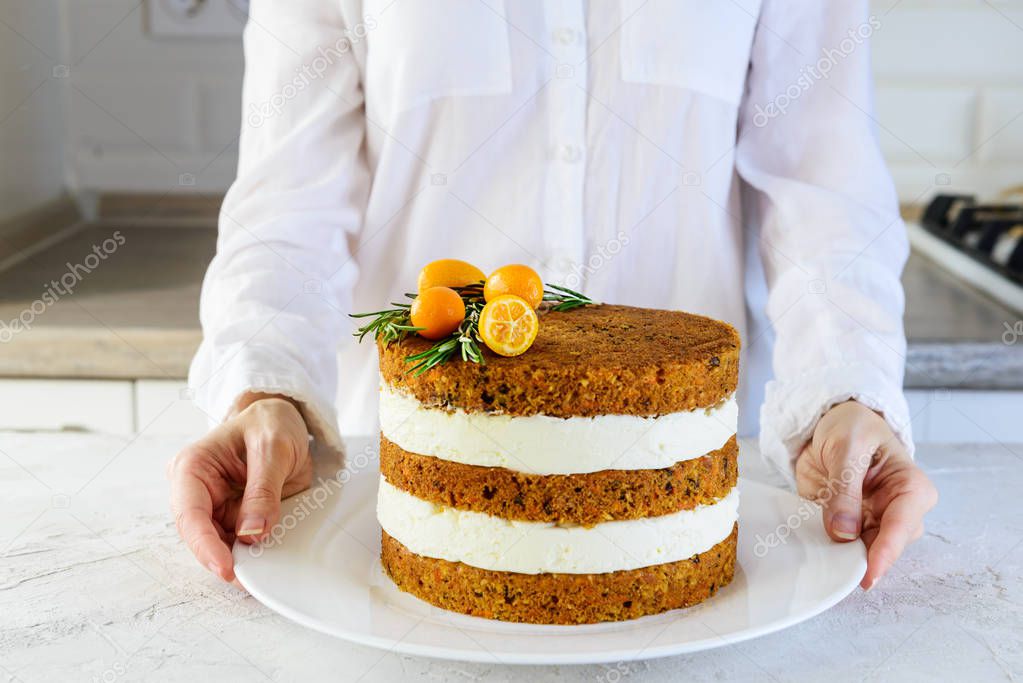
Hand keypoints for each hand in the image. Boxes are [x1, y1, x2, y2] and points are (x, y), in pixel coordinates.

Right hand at [168, 394, 312, 581]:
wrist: (282, 420)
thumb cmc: (271, 424)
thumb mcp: (274, 448)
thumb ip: (263, 490)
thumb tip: (251, 533)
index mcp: (192, 467)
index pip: (191, 515)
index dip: (206, 546)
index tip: (226, 568)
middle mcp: (195, 491)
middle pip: (200, 537)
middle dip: (223, 559)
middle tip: (249, 582)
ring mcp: (213, 506)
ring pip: (219, 545)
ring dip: (239, 561)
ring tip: (261, 576)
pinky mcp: (231, 517)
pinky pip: (238, 542)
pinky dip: (252, 554)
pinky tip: (265, 563)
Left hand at [795, 400, 937, 589]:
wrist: (830, 423)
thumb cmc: (852, 427)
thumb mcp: (847, 446)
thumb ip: (844, 488)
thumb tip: (843, 532)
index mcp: (911, 487)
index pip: (902, 526)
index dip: (885, 552)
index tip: (869, 575)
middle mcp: (897, 510)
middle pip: (885, 546)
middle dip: (863, 560)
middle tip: (838, 572)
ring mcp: (873, 520)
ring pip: (864, 552)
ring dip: (843, 558)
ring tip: (822, 561)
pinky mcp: (848, 525)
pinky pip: (840, 546)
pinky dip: (827, 550)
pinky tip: (814, 553)